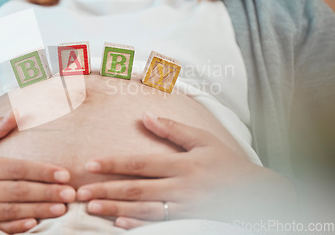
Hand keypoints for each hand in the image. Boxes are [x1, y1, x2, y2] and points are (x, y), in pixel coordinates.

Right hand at [0, 111, 75, 233]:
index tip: (63, 173)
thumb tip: (17, 111)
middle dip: (46, 192)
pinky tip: (33, 225)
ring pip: (8, 212)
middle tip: (71, 193)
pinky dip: (14, 228)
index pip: (14, 169)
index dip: (40, 171)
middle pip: (15, 192)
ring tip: (61, 210)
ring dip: (37, 211)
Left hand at [76, 113, 296, 229]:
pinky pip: (160, 225)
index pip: (140, 163)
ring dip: (116, 210)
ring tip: (92, 208)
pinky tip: (120, 225)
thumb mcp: (204, 140)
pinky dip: (140, 226)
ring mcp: (185, 208)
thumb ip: (173, 129)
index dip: (114, 164)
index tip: (90, 163)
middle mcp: (181, 187)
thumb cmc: (228, 164)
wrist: (258, 195)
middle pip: (136, 190)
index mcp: (183, 164)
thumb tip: (146, 116)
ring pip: (144, 210)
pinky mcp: (190, 222)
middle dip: (106, 190)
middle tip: (81, 192)